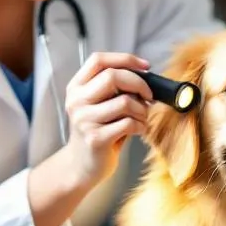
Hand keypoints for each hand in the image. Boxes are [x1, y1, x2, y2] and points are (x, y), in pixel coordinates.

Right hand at [61, 52, 154, 185]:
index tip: (145, 67)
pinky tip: (139, 130)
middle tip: (148, 96)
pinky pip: (129, 123)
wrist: (81, 166)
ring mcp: (84, 120)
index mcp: (76, 87)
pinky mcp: (95, 139)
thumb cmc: (98, 131)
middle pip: (113, 76)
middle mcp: (76, 101)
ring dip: (142, 110)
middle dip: (139, 84)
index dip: (125, 59)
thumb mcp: (99, 105)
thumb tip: (145, 75)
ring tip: (142, 118)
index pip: (98, 60)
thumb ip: (114, 89)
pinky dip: (141, 125)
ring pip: (125, 102)